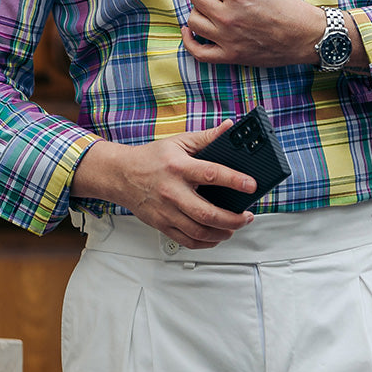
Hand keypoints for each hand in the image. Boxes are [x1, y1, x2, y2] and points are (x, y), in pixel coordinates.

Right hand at [70, 120, 257, 248]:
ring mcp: (166, 211)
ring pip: (198, 231)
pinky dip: (205, 243)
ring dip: (222, 234)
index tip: (251, 185)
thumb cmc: (151, 158)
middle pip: (207, 213)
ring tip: (235, 227)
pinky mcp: (161, 225)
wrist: (120, 175)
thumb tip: (229, 128)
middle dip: (233, 219)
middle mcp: (172, 192)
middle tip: (247, 216)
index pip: (210, 174)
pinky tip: (216, 236)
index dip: (234, 180)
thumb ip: (207, 137)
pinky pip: (187, 241)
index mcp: (178, 168)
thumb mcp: (179, 141)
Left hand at [182, 0, 323, 66]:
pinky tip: (191, 30)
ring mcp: (227, 38)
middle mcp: (228, 16)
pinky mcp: (230, 56)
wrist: (305, 37)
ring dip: (198, 9)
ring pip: (193, 19)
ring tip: (210, 6)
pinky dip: (190, 41)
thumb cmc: (286, 8)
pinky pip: (198, 52)